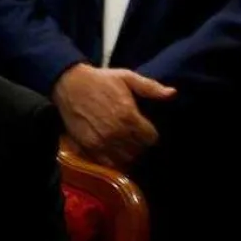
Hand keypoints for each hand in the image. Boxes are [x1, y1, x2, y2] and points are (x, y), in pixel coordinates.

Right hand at [51, 64, 174, 169]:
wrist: (68, 83)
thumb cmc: (100, 79)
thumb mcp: (127, 77)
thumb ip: (150, 87)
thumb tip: (173, 93)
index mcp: (128, 116)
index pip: (151, 138)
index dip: (151, 133)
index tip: (145, 128)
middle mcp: (116, 132)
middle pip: (139, 150)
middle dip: (140, 143)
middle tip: (135, 136)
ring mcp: (101, 141)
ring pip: (125, 158)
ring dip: (127, 152)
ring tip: (124, 143)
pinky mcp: (88, 145)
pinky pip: (107, 162)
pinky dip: (113, 159)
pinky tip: (112, 150)